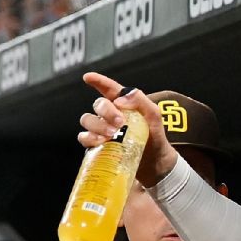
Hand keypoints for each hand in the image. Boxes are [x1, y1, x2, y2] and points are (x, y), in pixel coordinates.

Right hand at [78, 72, 179, 187]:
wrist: (156, 163)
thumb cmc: (155, 137)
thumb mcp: (155, 117)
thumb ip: (141, 101)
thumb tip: (120, 100)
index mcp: (123, 104)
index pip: (109, 89)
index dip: (98, 81)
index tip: (88, 77)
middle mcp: (110, 115)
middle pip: (98, 104)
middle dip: (106, 111)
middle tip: (120, 122)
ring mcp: (102, 129)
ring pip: (87, 119)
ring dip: (98, 125)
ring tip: (112, 134)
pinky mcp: (97, 145)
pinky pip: (84, 137)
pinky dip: (89, 138)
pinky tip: (101, 142)